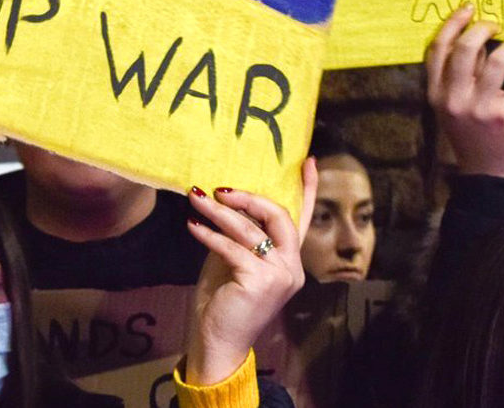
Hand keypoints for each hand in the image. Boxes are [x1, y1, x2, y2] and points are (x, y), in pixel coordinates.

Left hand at [181, 159, 316, 384]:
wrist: (219, 342)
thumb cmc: (224, 301)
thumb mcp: (234, 261)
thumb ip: (240, 235)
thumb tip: (225, 201)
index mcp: (290, 261)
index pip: (303, 218)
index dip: (308, 189)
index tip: (310, 160)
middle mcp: (292, 267)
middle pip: (279, 216)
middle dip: (248, 197)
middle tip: (220, 188)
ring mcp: (280, 275)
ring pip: (250, 229)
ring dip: (219, 211)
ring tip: (196, 198)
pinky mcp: (261, 282)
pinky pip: (233, 248)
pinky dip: (210, 235)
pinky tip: (193, 225)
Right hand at [425, 3, 503, 178]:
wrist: (488, 173)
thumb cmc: (472, 133)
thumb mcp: (455, 105)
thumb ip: (462, 74)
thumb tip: (477, 38)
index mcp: (437, 93)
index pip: (438, 50)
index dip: (452, 24)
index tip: (468, 9)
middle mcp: (454, 99)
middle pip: (464, 49)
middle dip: (482, 28)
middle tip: (496, 24)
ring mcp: (480, 108)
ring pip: (497, 61)